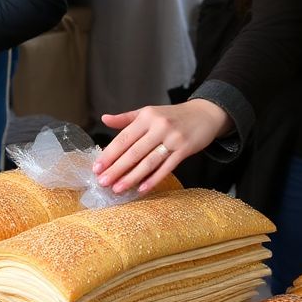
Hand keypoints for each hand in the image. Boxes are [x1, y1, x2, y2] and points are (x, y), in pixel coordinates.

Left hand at [92, 99, 233, 193]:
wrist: (204, 114)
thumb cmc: (171, 115)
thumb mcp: (148, 112)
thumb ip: (125, 118)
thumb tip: (104, 119)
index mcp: (146, 117)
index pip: (123, 138)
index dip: (109, 154)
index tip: (97, 167)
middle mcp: (158, 127)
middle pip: (133, 152)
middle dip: (116, 169)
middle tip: (103, 182)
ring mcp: (173, 139)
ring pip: (148, 162)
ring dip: (132, 177)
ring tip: (118, 188)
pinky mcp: (185, 150)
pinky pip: (167, 167)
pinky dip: (153, 179)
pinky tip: (141, 189)